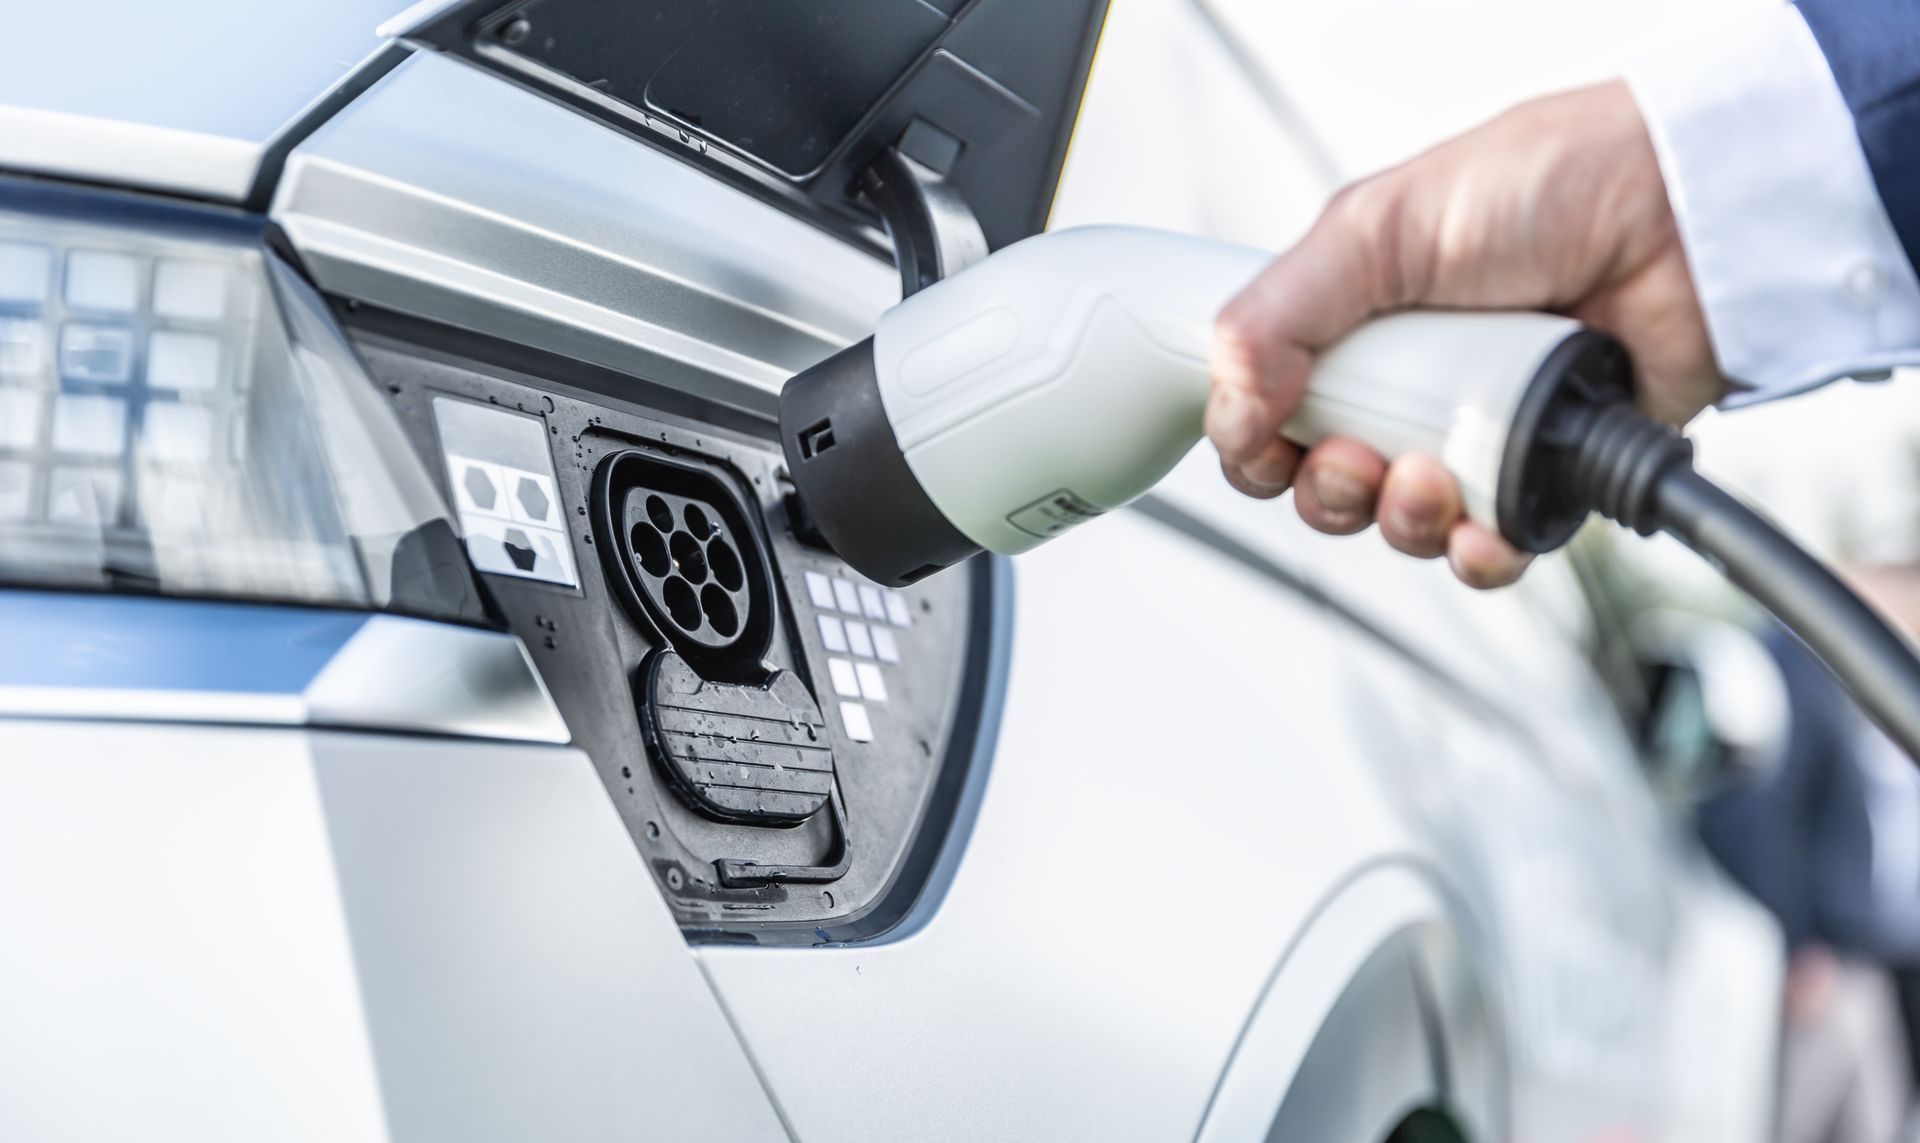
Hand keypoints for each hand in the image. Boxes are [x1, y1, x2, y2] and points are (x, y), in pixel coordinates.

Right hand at [1206, 80, 1721, 587]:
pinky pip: (1489, 550)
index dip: (1256, 446)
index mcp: (1353, 325)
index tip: (1267, 441)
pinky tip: (1482, 528)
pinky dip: (1476, 555)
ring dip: (1402, 520)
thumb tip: (1229, 410)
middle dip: (1330, 491)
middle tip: (1360, 455)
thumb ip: (1280, 315)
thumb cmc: (1549, 186)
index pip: (1267, 415)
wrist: (1685, 215)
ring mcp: (1476, 434)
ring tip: (1436, 475)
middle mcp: (1408, 384)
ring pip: (1401, 528)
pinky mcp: (1544, 475)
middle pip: (1325, 487)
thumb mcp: (1378, 227)